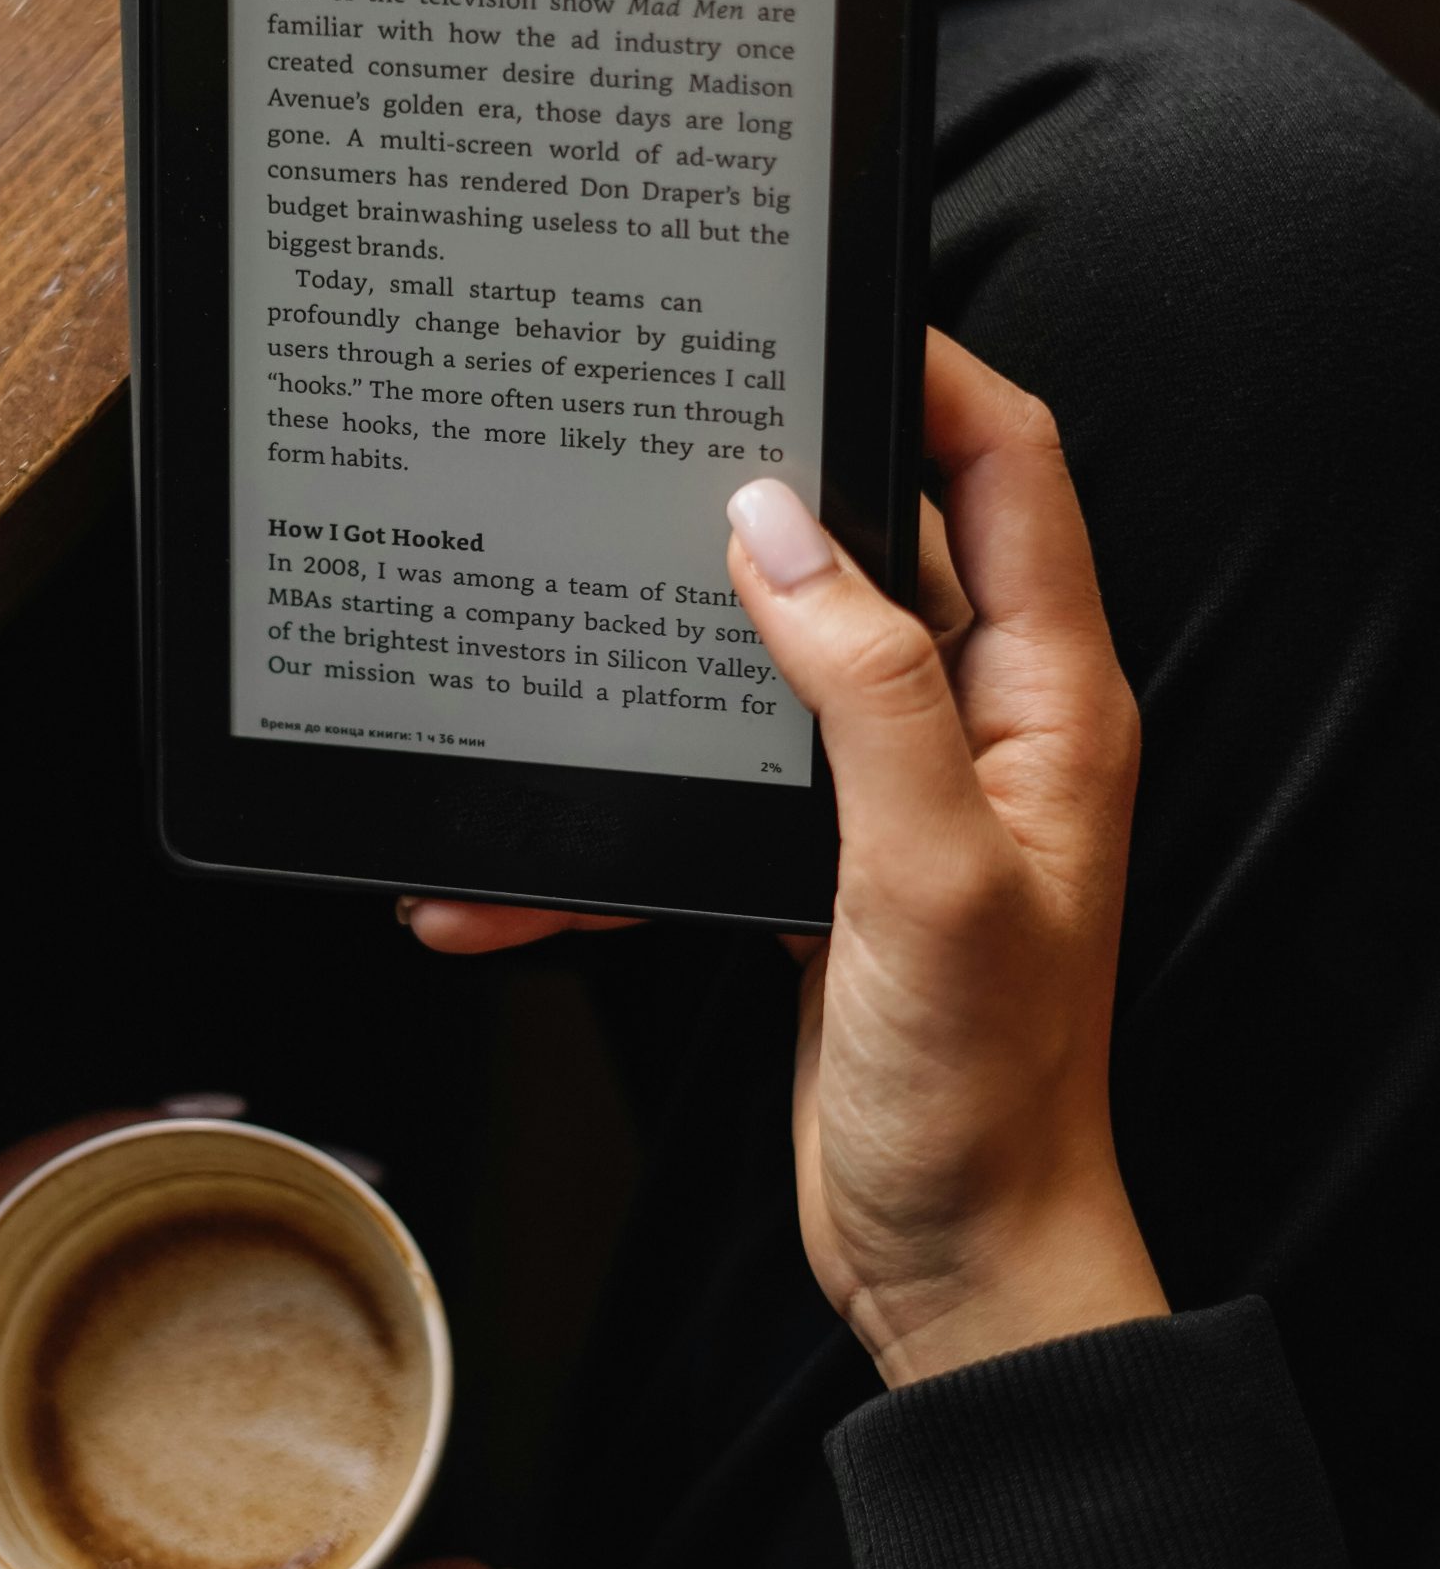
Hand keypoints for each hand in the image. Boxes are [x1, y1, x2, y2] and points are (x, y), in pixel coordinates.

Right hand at [408, 332, 1165, 1385]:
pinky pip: (710, 792)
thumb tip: (779, 525)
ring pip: (768, 667)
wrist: (952, 1263)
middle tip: (645, 440)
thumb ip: (864, 689)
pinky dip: (621, 821)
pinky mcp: (818, 865)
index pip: (1006, 468)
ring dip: (656, 674)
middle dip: (758, 497)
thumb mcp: (926, 877)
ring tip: (553, 652)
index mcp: (1046, 698)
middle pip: (875, 543)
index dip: (926, 370)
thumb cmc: (979, 1096)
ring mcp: (895, 795)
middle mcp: (978, 726)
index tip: (817, 306)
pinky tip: (524, 873)